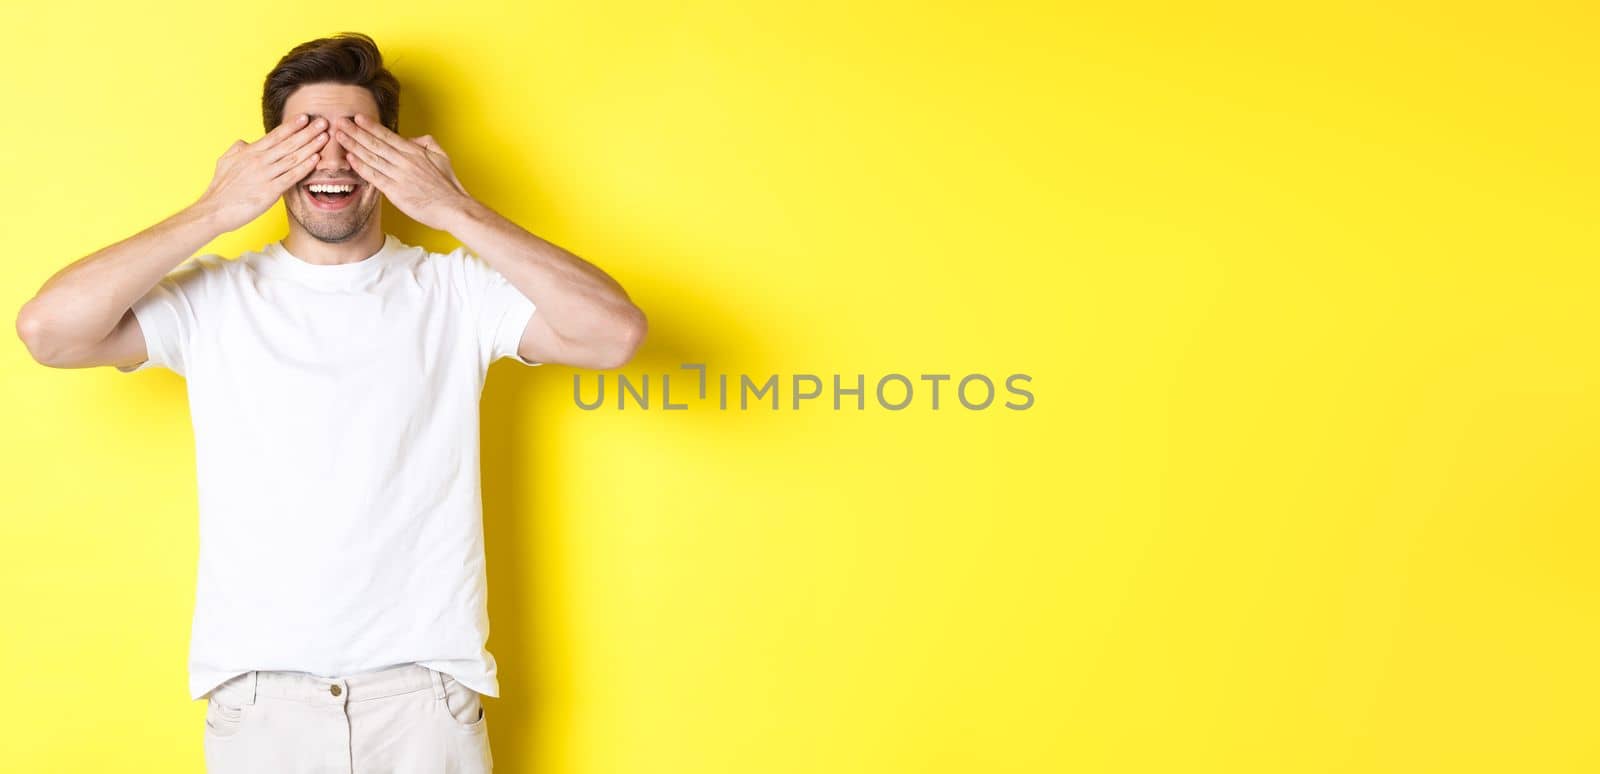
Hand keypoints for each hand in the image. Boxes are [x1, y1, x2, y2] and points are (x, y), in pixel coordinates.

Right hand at [196, 114, 328, 231]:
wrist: (214, 210)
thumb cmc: (220, 188)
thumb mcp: (225, 161)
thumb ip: (238, 149)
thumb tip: (246, 142)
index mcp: (249, 152)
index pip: (275, 135)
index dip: (291, 126)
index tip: (306, 117)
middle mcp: (259, 161)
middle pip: (288, 143)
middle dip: (307, 132)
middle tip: (323, 122)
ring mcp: (265, 176)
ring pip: (292, 158)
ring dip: (310, 147)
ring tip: (325, 138)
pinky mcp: (269, 192)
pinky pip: (291, 177)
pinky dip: (304, 168)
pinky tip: (316, 160)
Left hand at [333, 114, 472, 230]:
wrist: (454, 208)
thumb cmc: (448, 185)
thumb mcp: (442, 156)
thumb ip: (426, 142)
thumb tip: (411, 139)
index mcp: (414, 152)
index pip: (387, 135)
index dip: (370, 126)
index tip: (356, 117)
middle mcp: (404, 161)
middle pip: (375, 143)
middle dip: (355, 131)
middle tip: (339, 122)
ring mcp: (399, 176)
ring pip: (371, 157)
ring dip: (353, 146)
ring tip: (339, 136)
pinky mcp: (396, 192)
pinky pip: (374, 176)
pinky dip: (361, 166)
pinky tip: (350, 159)